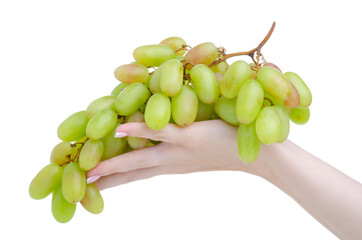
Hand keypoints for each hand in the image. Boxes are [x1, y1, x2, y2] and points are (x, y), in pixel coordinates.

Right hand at [87, 120, 264, 189]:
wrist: (264, 154)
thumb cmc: (232, 145)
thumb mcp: (200, 147)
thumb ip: (180, 140)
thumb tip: (165, 131)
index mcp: (173, 164)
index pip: (137, 174)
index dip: (114, 180)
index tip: (92, 184)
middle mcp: (172, 161)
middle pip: (132, 172)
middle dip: (106, 179)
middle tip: (79, 186)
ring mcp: (180, 149)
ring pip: (141, 158)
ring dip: (114, 162)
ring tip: (88, 169)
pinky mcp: (192, 136)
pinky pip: (162, 132)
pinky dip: (140, 131)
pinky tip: (120, 129)